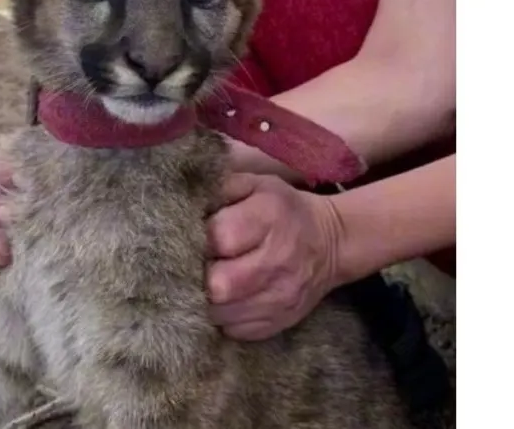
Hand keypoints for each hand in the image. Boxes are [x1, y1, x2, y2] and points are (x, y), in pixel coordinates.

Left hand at [206, 173, 342, 340]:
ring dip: (209, 300)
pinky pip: (235, 330)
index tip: (200, 237)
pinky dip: (224, 317)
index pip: (219, 237)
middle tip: (202, 265)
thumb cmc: (283, 209)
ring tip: (212, 281)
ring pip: (222, 313)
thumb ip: (220, 188)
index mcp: (270, 218)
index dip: (201, 239)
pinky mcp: (280, 322)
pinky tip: (228, 299)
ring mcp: (281, 297)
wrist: (330, 243)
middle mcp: (279, 260)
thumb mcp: (256, 183)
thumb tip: (183, 206)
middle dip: (202, 275)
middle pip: (219, 285)